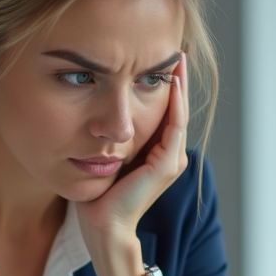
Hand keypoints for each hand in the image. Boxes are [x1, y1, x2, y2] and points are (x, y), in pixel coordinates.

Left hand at [76, 52, 188, 256]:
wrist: (103, 226)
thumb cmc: (98, 197)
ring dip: (179, 84)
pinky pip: (173, 125)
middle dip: (176, 78)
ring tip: (176, 57)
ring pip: (178, 112)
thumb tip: (96, 113)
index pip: (166, 111)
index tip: (158, 57)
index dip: (164, 85)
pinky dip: (174, 102)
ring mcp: (170, 161)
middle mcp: (169, 156)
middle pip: (177, 108)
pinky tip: (170, 81)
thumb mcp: (105, 157)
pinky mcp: (165, 165)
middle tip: (175, 48)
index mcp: (157, 154)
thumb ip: (110, 138)